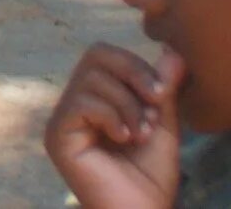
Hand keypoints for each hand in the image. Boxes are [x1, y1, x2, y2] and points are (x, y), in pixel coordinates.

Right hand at [45, 46, 184, 208]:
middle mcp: (74, 102)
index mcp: (95, 97)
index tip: (163, 95)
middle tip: (154, 107)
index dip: (136, 65)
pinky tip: (124, 138)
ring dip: (126, 103)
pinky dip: (109, 115)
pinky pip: (80, 103)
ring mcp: (62, 119)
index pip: (106, 54)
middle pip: (95, 55)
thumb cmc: (150, 178)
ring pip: (91, 79)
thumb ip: (164, 89)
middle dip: (131, 74)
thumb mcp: (162, 125)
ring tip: (141, 133)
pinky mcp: (56, 136)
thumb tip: (174, 51)